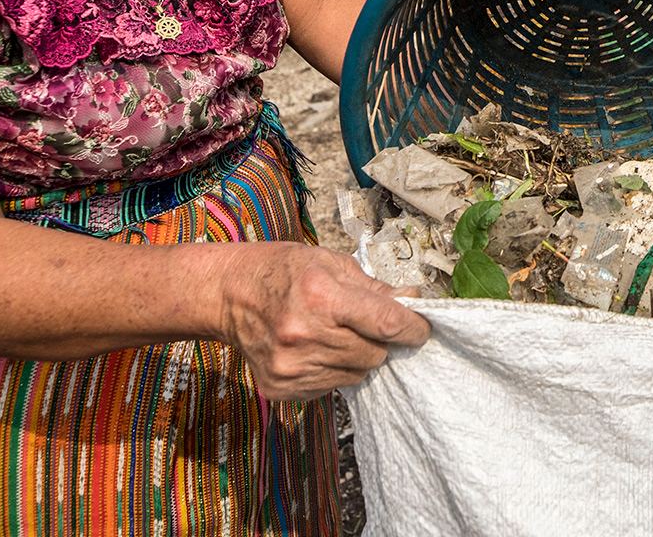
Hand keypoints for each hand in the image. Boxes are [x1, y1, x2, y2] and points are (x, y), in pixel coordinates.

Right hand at [220, 243, 429, 399]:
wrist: (230, 295)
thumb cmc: (283, 272)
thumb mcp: (331, 263)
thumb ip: (375, 287)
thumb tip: (413, 301)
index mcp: (321, 297)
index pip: (386, 323)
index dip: (413, 328)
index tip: (422, 328)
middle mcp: (305, 335)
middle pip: (375, 354)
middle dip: (378, 340)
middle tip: (358, 323)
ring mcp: (291, 366)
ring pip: (357, 374)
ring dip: (355, 357)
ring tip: (330, 333)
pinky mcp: (281, 387)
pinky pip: (331, 388)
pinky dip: (332, 370)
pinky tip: (312, 348)